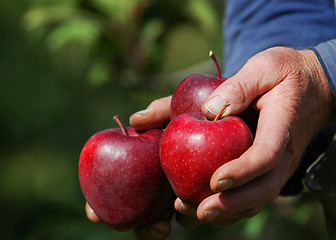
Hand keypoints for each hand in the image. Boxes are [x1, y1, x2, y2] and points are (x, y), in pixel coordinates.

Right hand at [85, 96, 198, 239]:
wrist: (231, 112)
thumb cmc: (202, 108)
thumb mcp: (179, 107)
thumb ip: (160, 110)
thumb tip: (134, 119)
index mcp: (147, 160)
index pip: (117, 183)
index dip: (100, 201)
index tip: (93, 214)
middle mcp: (160, 178)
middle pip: (138, 208)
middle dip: (133, 224)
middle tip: (125, 226)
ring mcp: (182, 189)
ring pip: (163, 217)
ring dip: (155, 229)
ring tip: (162, 227)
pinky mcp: (209, 195)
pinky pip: (197, 212)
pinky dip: (191, 219)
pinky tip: (191, 219)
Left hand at [187, 46, 335, 224]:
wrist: (313, 87)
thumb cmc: (286, 74)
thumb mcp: (264, 66)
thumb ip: (239, 85)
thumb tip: (208, 110)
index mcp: (282, 125)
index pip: (266, 155)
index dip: (242, 171)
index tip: (215, 181)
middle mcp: (284, 152)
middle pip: (263, 188)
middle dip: (232, 204)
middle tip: (200, 212)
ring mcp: (278, 164)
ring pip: (257, 198)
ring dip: (228, 212)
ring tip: (192, 216)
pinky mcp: (268, 168)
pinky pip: (252, 193)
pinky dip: (230, 206)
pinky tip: (201, 207)